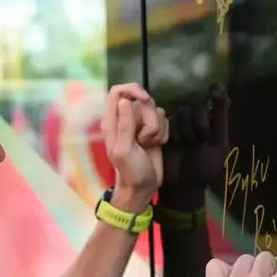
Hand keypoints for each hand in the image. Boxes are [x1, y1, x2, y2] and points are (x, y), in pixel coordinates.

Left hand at [101, 83, 168, 211]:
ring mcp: (141, 124)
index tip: (146, 100)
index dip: (133, 90)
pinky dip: (163, 133)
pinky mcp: (154, 130)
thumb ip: (125, 125)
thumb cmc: (130, 171)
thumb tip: (125, 101)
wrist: (144, 186)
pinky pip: (164, 120)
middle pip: (142, 101)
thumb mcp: (124, 149)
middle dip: (148, 120)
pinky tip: (156, 145)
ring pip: (155, 110)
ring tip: (148, 145)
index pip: (118, 91)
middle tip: (142, 140)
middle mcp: (126, 119)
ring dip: (156, 129)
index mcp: (112, 121)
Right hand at [160, 84, 230, 209]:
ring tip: (185, 146)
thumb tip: (219, 86)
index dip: (208, 111)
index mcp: (212, 121)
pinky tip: (172, 145)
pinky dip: (171, 133)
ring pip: (181, 113)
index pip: (210, 101)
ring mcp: (179, 125)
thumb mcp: (219, 144)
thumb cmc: (204, 169)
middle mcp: (195, 119)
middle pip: (194, 106)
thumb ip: (221, 117)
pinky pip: (167, 123)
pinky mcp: (163, 131)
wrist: (183, 188)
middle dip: (198, 124)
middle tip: (198, 142)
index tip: (208, 125)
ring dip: (185, 130)